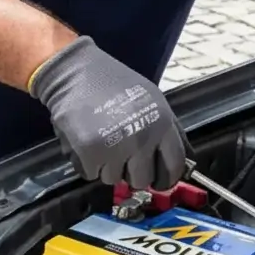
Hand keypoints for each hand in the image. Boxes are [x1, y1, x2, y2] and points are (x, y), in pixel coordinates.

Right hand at [29, 36, 186, 188]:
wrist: (74, 73)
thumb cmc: (112, 84)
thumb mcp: (153, 101)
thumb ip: (166, 133)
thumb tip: (180, 167)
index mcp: (162, 124)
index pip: (173, 168)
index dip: (164, 179)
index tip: (156, 181)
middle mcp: (142, 138)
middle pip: (143, 180)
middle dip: (130, 172)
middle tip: (119, 154)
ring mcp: (115, 148)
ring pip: (114, 180)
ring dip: (105, 166)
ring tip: (100, 140)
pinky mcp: (90, 154)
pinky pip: (90, 175)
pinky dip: (85, 163)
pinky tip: (85, 141)